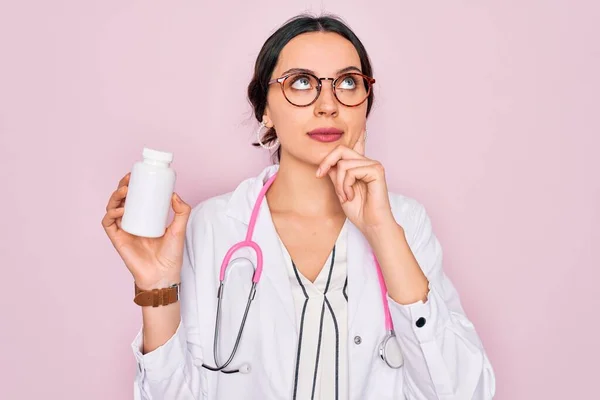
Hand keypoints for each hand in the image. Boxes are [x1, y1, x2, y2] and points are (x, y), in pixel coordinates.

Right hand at [101, 172, 191, 289]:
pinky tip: (120, 209)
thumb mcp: (180, 228)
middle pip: (121, 200)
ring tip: (125, 191)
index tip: (136, 174)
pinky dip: (111, 214)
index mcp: (143, 217)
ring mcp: (123, 230)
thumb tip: (174, 194)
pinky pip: (108, 223)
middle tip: (129, 179)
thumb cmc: (171, 254)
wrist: (163, 275)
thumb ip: (182, 211)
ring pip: (112, 208)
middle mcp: (131, 222)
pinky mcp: (117, 239)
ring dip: (115, 197)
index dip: (131, 185)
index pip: (134, 197)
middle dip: (122, 186)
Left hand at [316, 130, 395, 232]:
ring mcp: (373, 165)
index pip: (357, 142)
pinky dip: (345, 185)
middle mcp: (368, 162)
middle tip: (320, 175)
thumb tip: (328, 161)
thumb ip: (335, 173)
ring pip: (343, 164)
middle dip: (326, 163)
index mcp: (360, 165)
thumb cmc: (358, 209)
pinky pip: (351, 171)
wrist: (370, 224)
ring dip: (338, 183)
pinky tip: (351, 195)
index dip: (354, 133)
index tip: (352, 129)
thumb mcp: (340, 188)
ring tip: (345, 195)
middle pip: (340, 150)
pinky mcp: (376, 171)